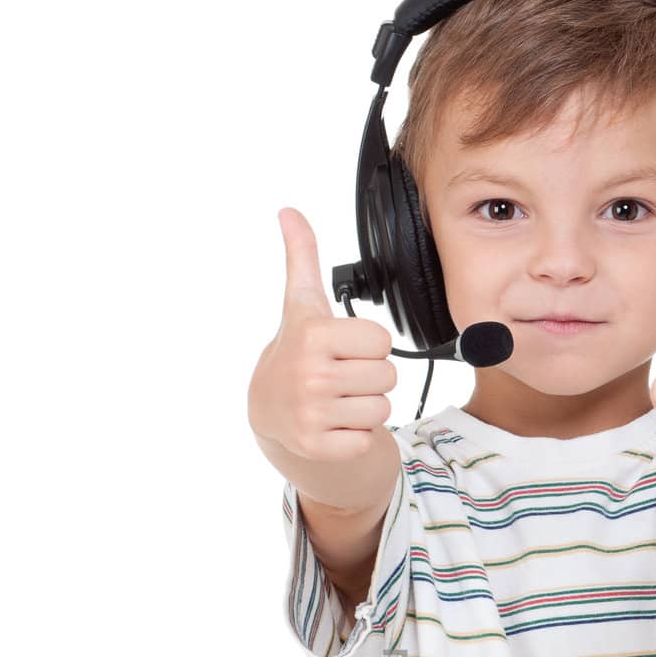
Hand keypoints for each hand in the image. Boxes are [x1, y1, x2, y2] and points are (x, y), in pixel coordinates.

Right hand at [247, 206, 397, 463]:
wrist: (268, 409)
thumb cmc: (296, 351)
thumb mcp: (301, 303)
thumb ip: (302, 257)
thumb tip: (289, 210)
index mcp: (314, 336)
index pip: (382, 342)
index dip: (368, 346)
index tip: (343, 348)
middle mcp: (310, 374)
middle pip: (386, 376)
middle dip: (369, 377)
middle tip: (340, 376)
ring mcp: (312, 413)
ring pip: (381, 408)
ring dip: (365, 406)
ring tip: (338, 399)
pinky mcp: (318, 446)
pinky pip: (366, 439)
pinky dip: (355, 435)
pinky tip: (333, 423)